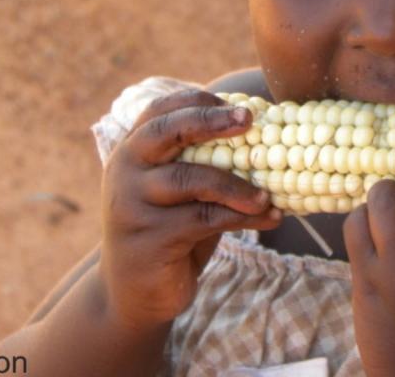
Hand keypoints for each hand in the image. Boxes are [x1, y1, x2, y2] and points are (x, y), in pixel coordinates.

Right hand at [98, 89, 282, 331]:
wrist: (134, 292)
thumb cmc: (171, 228)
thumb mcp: (182, 190)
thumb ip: (205, 162)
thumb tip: (269, 134)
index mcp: (133, 149)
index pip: (161, 110)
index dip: (200, 102)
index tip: (241, 106)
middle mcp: (125, 170)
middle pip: (166, 132)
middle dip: (210, 121)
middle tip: (249, 120)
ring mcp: (132, 205)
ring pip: (190, 180)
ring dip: (237, 184)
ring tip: (268, 194)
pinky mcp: (149, 240)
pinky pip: (204, 220)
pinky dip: (242, 216)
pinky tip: (270, 217)